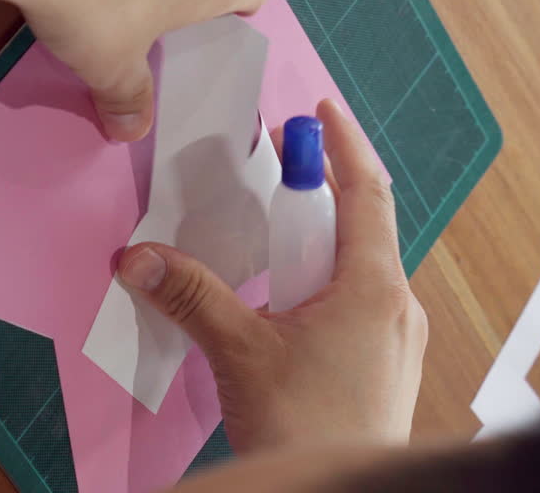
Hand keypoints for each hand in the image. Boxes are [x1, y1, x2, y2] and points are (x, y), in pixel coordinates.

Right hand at [117, 100, 427, 450]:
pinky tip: (288, 304)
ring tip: (273, 242)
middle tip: (278, 173)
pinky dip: (325, 284)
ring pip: (360, 268)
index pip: (366, 191)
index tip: (321, 112)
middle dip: (318, 194)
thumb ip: (192, 295)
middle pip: (361, 226)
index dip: (343, 145)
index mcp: (374, 286)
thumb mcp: (240, 352)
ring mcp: (399, 339)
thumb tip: (140, 258)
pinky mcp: (388, 365)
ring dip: (318, 245)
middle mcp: (398, 305)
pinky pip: (361, 303)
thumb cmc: (306, 428)